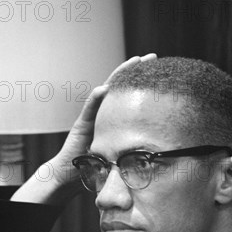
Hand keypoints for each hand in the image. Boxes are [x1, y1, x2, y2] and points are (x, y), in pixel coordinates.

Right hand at [11, 53, 156, 203]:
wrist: (71, 175)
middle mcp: (102, 112)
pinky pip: (89, 108)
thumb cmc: (97, 166)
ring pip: (105, 90)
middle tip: (151, 57)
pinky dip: (96, 97)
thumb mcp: (122, 153)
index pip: (129, 94)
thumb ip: (134, 146)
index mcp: (113, 117)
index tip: (159, 70)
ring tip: (133, 62)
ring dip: (118, 76)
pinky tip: (104, 88)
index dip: (143, 82)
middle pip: (120, 86)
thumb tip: (159, 150)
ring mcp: (91, 116)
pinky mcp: (80, 125)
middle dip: (135, 70)